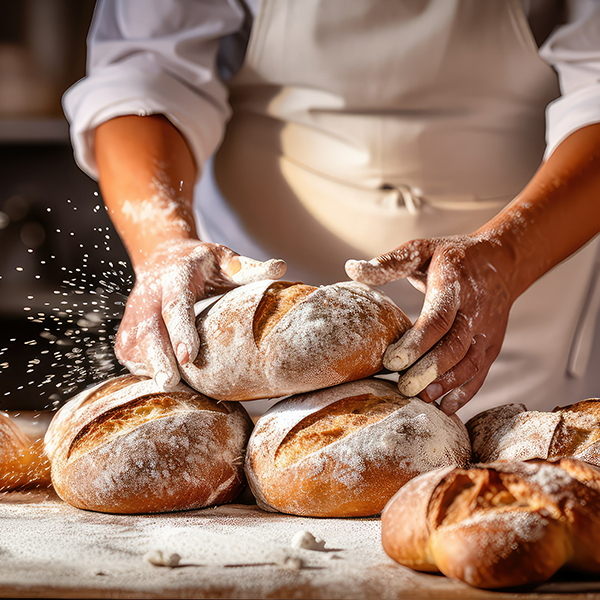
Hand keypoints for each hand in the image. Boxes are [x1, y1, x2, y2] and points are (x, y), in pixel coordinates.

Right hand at [116, 239, 285, 389]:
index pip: (175, 305)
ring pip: (134, 346)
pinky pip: (130, 354)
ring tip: (171, 393)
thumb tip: (280, 268)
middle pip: (147, 331)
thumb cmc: (201, 263)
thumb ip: (248, 267)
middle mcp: (149, 296)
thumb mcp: (224, 258)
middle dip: (157, 359)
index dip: (180, 330)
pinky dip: (143, 371)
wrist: (163, 257)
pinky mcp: (128, 330)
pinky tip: (163, 385)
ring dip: (150, 370)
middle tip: (170, 385)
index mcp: (176, 277)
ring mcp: (134, 314)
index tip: (189, 357)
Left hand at [346, 235, 514, 413]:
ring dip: (446, 384)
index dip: (416, 342)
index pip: (438, 318)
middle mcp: (475, 310)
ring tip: (420, 398)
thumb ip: (389, 262)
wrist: (501, 261)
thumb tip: (351, 268)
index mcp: (455, 284)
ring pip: (469, 364)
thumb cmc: (451, 257)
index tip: (391, 361)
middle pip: (455, 346)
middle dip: (429, 370)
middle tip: (403, 388)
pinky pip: (481, 372)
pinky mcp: (492, 345)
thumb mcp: (422, 249)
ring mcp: (487, 330)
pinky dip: (466, 392)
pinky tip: (446, 406)